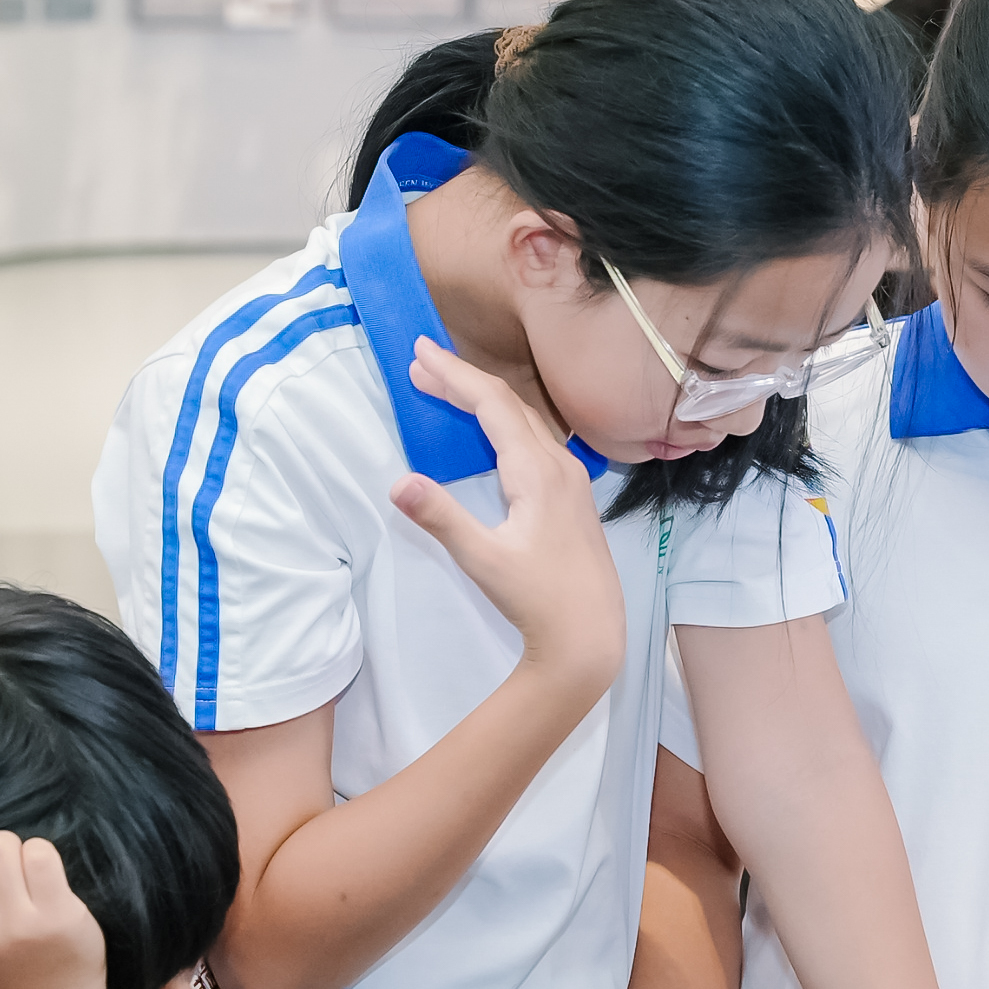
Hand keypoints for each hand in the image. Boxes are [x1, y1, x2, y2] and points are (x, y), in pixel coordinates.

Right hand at [392, 341, 625, 699]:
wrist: (591, 635)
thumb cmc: (538, 600)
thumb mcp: (482, 560)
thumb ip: (441, 518)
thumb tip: (398, 483)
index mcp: (537, 472)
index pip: (493, 404)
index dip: (455, 374)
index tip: (420, 353)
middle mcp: (559, 466)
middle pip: (509, 404)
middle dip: (463, 380)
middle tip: (421, 363)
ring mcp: (571, 480)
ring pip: (525, 421)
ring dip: (484, 401)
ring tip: (445, 387)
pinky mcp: (572, 496)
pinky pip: (536, 441)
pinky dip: (504, 423)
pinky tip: (489, 431)